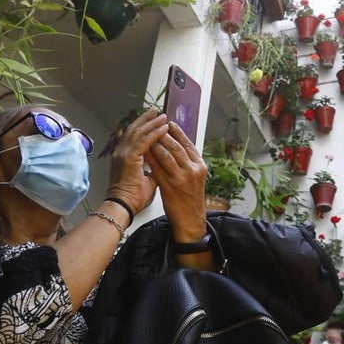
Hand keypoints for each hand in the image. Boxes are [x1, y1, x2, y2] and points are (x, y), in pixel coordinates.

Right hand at [105, 108, 168, 213]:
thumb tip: (164, 165)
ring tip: (163, 116)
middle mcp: (121, 152)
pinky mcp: (129, 157)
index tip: (152, 120)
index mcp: (122, 156)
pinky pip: (144, 141)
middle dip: (146, 119)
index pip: (132, 136)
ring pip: (139, 132)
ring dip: (152, 123)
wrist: (123, 205)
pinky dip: (155, 133)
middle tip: (156, 111)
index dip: (142, 127)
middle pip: (133, 129)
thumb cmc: (132, 197)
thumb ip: (154, 169)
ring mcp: (123, 154)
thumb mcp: (146, 179)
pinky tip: (164, 128)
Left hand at [145, 122, 207, 242]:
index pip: (188, 144)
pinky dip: (150, 158)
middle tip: (155, 125)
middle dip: (164, 134)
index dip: (178, 132)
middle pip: (177, 146)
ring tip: (147, 136)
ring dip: (155, 143)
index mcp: (200, 165)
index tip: (169, 123)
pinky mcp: (170, 186)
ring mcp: (182, 177)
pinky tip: (143, 152)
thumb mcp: (196, 178)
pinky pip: (157, 167)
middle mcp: (193, 169)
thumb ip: (189, 163)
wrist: (191, 220)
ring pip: (167, 154)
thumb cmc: (191, 200)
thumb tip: (178, 147)